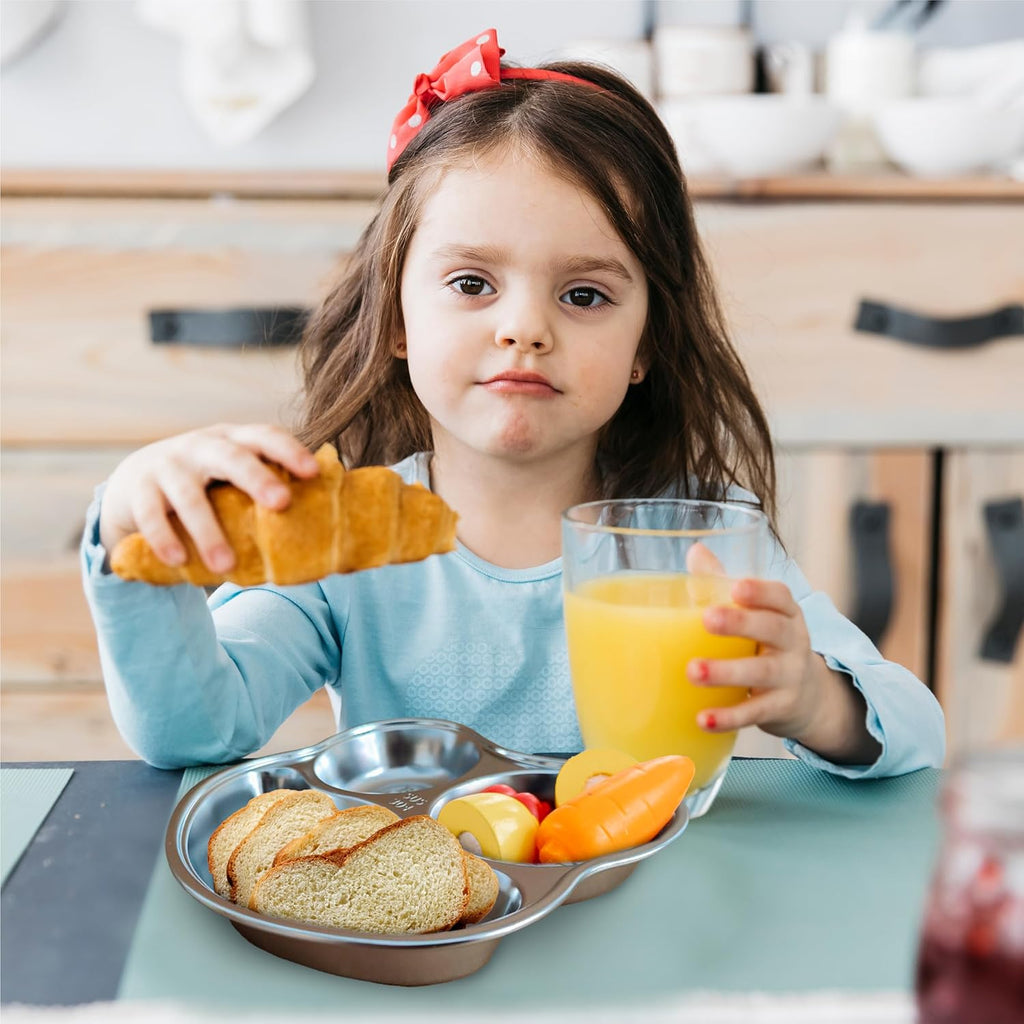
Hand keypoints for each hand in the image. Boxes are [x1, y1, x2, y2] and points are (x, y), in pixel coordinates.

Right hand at [99, 424, 319, 573]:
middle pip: (230, 457)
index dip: (289, 450)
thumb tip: (326, 534)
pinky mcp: (137, 490)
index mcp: (232, 441)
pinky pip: (150, 515)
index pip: (264, 436)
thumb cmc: (205, 486)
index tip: (313, 472)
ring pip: (189, 495)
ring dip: (208, 531)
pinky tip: (178, 560)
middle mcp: (200, 447)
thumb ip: (264, 494)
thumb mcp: (232, 480)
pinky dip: (163, 538)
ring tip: (226, 566)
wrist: (133, 484)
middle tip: (281, 503)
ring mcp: (166, 466)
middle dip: (257, 478)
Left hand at [687, 578, 822, 738]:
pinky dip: (729, 717)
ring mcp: (790, 676)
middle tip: (707, 619)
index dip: (760, 591)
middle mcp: (794, 642)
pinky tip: (701, 719)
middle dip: (741, 623)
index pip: (781, 597)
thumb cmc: (766, 642)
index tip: (736, 586)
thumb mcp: (753, 612)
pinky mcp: (780, 708)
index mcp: (786, 613)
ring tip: (693, 671)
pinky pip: (755, 712)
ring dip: (726, 672)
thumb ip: (723, 583)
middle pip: (773, 629)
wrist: (808, 696)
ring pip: (762, 673)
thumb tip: (695, 551)